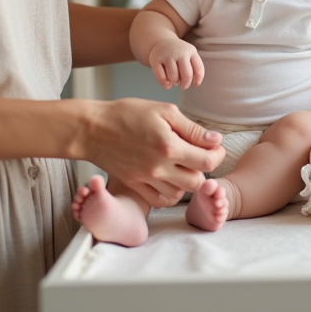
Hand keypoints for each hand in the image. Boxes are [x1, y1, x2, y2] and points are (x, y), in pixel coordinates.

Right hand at [84, 99, 225, 205]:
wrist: (93, 128)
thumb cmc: (127, 114)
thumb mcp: (163, 111)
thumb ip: (192, 128)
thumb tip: (216, 140)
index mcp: (169, 146)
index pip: (208, 162)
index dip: (218, 155)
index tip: (215, 147)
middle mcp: (159, 167)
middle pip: (197, 183)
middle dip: (204, 170)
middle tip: (199, 156)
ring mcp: (146, 180)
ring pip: (180, 193)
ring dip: (187, 181)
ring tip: (183, 165)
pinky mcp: (134, 186)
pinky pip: (160, 201)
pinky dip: (170, 193)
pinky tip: (169, 178)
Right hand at [148, 38, 204, 89]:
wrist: (161, 41)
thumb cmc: (178, 53)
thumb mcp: (190, 54)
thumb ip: (195, 67)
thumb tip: (196, 83)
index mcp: (191, 51)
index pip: (198, 68)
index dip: (198, 79)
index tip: (195, 84)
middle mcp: (179, 52)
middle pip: (187, 74)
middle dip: (186, 84)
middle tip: (184, 86)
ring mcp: (167, 55)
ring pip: (173, 77)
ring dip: (175, 82)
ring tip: (174, 81)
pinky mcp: (155, 60)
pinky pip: (161, 78)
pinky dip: (165, 84)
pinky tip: (167, 83)